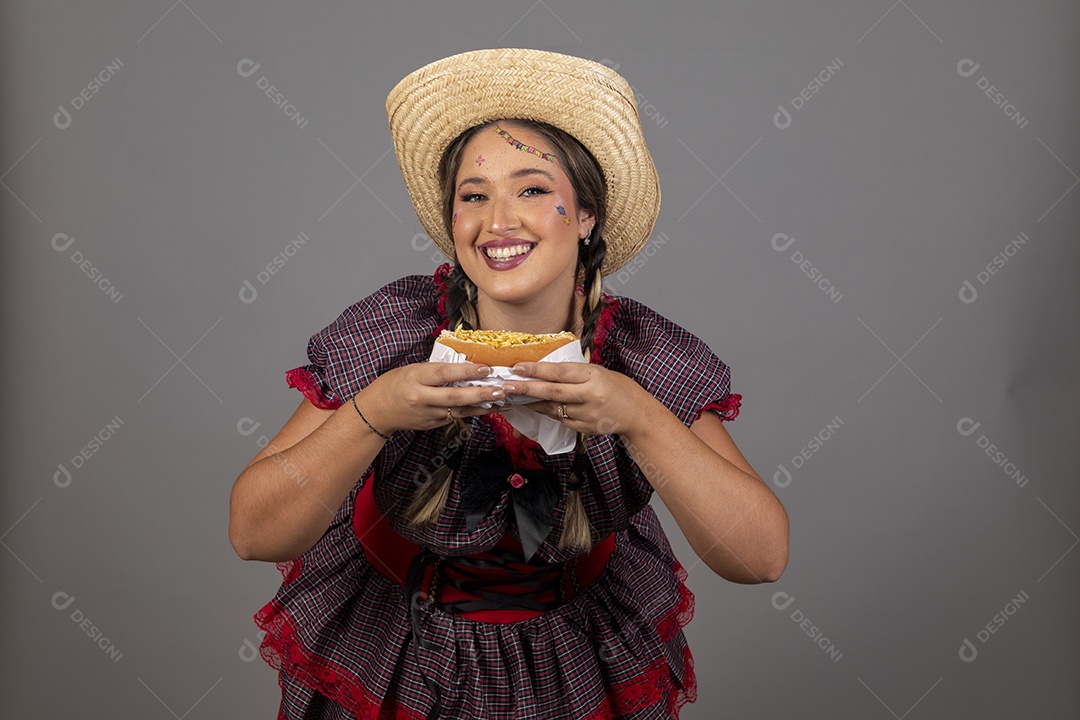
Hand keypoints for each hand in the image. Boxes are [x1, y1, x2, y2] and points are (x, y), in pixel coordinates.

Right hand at [355, 362, 504, 433]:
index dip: (466, 372)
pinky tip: (489, 407)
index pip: (444, 374)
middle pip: (454, 396)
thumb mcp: (412, 369)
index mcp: (415, 378)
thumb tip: (465, 365)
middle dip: (480, 393)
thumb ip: (436, 369)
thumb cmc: (395, 384)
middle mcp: (421, 398)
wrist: (376, 411)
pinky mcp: (431, 425)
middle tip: (501, 389)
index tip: (485, 368)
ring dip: (483, 405)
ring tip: (503, 400)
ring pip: (459, 410)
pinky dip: (473, 412)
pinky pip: (455, 417)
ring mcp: (427, 414)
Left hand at [503, 361, 654, 435]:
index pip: (560, 372)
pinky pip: (560, 418)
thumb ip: (574, 372)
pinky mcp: (584, 429)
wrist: (636, 414)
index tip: (518, 367)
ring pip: (552, 408)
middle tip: (506, 385)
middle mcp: (590, 396)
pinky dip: (547, 411)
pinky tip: (536, 405)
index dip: (537, 370)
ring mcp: (587, 415)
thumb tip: (543, 369)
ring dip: (532, 401)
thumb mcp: (598, 372)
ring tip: (513, 395)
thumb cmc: (616, 387)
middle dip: (526, 388)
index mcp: (594, 377)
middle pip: (552, 392)